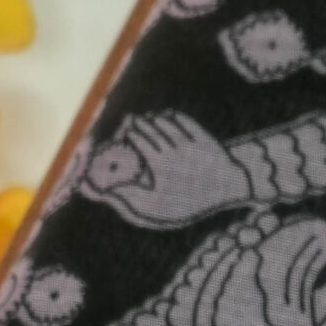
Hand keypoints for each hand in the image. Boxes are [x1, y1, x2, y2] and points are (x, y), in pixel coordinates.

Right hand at [83, 111, 251, 227]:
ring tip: (148, 121)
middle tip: (131, 122)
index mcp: (161, 165)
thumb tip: (99, 191)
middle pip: (149, 127)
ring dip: (153, 119)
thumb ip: (127, 199)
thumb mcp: (156, 208)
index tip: (125, 133)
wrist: (226, 195)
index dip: (129, 133)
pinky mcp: (205, 137)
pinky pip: (181, 119)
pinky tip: (166, 119)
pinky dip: (171, 117)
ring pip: (164, 121)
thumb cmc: (188, 202)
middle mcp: (175, 151)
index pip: (137, 139)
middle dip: (138, 123)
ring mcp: (191, 143)